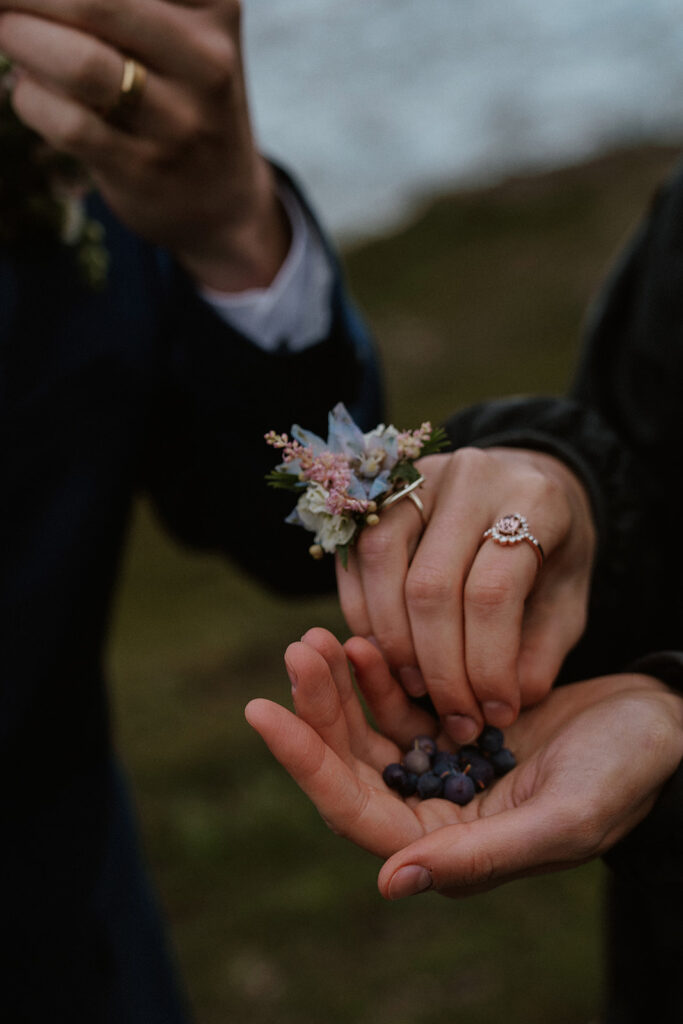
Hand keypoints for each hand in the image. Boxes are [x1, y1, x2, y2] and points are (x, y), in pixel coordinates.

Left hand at [0, 0, 288, 288]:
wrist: (224, 202)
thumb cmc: (181, 96)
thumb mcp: (182, 31)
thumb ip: (122, 3)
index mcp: (213, 5)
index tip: (38, 0)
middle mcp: (205, 60)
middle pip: (91, 1)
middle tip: (2, 1)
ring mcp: (178, 122)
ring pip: (79, 63)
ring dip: (21, 40)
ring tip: (9, 34)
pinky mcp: (144, 169)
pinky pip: (69, 125)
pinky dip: (32, 100)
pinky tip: (31, 92)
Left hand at [245, 629, 682, 898]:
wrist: (658, 727)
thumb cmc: (625, 776)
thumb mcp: (562, 819)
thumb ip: (480, 856)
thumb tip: (389, 882)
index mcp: (450, 847)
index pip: (356, 810)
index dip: (305, 762)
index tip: (262, 710)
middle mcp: (434, 811)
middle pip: (352, 764)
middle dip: (319, 710)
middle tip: (298, 650)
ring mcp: (442, 766)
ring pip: (369, 729)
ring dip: (341, 686)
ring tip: (316, 637)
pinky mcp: (453, 725)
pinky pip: (400, 701)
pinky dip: (377, 673)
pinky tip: (363, 640)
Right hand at [337, 446, 595, 742]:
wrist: (524, 484)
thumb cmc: (551, 552)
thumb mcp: (568, 602)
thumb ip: (540, 653)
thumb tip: (499, 706)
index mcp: (534, 499)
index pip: (493, 592)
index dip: (487, 664)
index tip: (494, 715)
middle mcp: (472, 476)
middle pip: (431, 584)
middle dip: (437, 666)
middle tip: (452, 717)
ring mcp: (419, 475)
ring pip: (380, 563)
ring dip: (391, 641)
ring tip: (415, 689)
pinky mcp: (379, 490)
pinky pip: (354, 555)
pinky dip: (362, 611)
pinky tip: (384, 654)